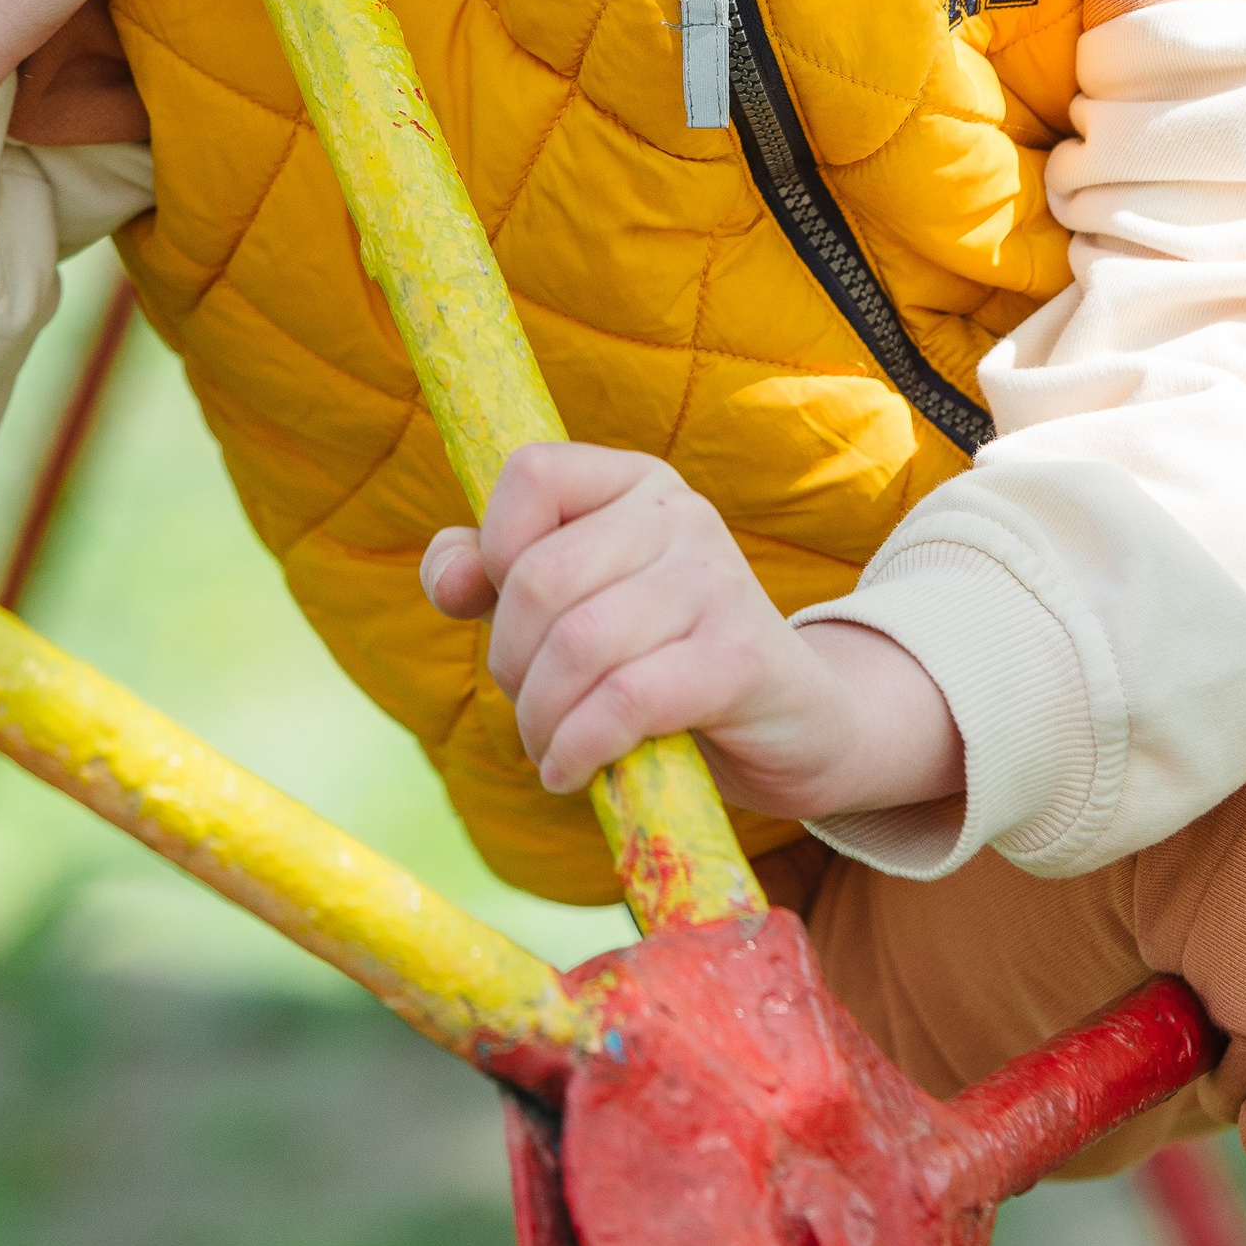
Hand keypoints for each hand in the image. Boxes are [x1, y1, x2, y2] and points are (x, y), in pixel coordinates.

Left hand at [420, 442, 962, 823]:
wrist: (798, 724)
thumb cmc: (665, 660)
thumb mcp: (578, 606)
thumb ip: (494, 576)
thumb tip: (447, 577)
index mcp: (634, 482)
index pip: (532, 474)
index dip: (494, 550)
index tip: (506, 615)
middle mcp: (679, 514)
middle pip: (540, 579)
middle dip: (511, 664)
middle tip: (533, 711)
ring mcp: (715, 581)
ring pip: (577, 645)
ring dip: (540, 719)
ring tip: (551, 749)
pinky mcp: (738, 659)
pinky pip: (625, 700)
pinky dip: (578, 746)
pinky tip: (572, 771)